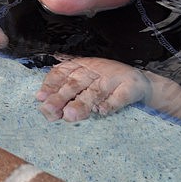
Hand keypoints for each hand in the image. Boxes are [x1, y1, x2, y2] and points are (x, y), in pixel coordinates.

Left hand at [36, 57, 151, 122]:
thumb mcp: (85, 82)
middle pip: (75, 83)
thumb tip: (43, 104)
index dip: (50, 84)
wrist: (140, 82)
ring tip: (70, 116)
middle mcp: (95, 70)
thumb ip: (65, 92)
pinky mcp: (131, 87)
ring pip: (95, 90)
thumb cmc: (105, 83)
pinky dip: (110, 103)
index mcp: (81, 66)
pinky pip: (119, 96)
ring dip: (82, 103)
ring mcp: (113, 77)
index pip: (62, 73)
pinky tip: (101, 112)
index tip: (40, 98)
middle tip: (50, 110)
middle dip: (61, 97)